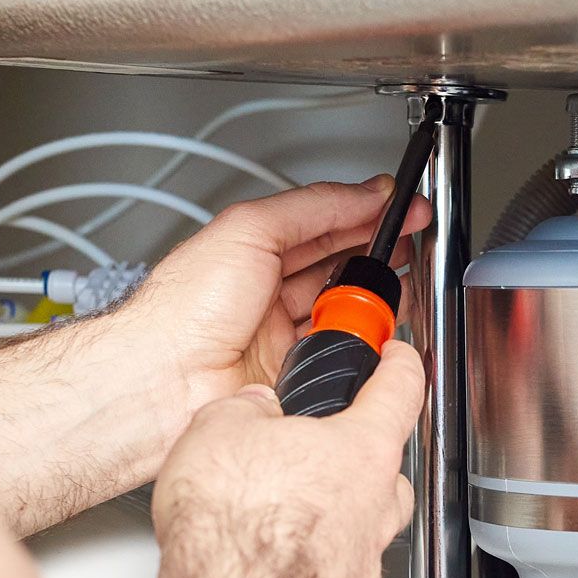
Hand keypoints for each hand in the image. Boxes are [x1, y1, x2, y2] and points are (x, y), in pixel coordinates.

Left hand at [120, 178, 431, 417]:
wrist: (165, 382)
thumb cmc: (183, 310)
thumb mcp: (248, 230)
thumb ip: (309, 207)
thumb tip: (362, 194)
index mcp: (254, 254)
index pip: (323, 226)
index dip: (365, 214)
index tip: (403, 209)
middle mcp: (270, 296)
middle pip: (340, 269)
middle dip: (380, 255)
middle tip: (412, 245)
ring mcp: (285, 338)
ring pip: (347, 314)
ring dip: (375, 301)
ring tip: (393, 286)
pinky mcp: (298, 376)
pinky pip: (344, 356)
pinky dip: (362, 344)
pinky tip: (368, 331)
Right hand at [149, 341, 424, 577]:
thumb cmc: (232, 520)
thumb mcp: (221, 426)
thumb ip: (248, 408)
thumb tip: (253, 407)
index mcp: (362, 448)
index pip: (401, 390)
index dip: (400, 365)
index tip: (398, 357)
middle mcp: (378, 502)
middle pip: (389, 463)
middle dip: (362, 449)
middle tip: (326, 441)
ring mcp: (365, 554)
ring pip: (372, 518)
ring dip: (345, 505)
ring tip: (298, 499)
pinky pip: (345, 562)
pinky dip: (323, 552)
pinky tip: (285, 549)